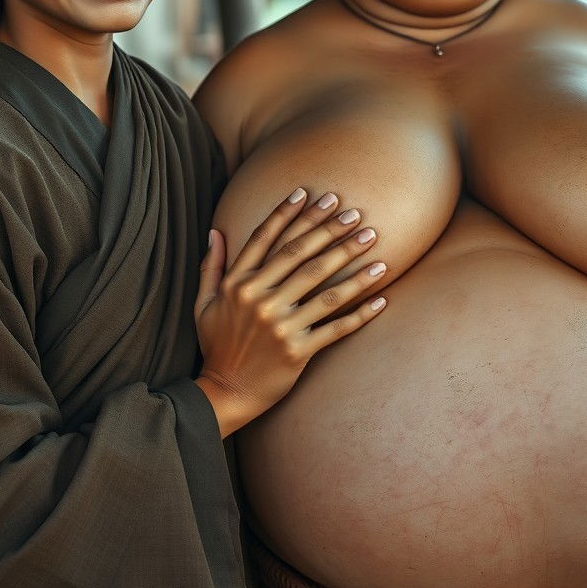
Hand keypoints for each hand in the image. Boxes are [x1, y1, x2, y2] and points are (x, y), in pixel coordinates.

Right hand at [194, 190, 386, 436]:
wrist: (224, 394)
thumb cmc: (216, 345)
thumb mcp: (204, 303)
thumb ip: (211, 267)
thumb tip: (215, 231)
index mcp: (238, 284)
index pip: (265, 239)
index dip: (288, 214)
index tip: (309, 193)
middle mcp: (259, 300)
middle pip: (301, 256)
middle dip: (330, 231)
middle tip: (355, 212)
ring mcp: (281, 326)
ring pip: (324, 288)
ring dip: (353, 264)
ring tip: (374, 243)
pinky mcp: (298, 351)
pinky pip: (335, 328)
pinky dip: (361, 313)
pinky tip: (382, 297)